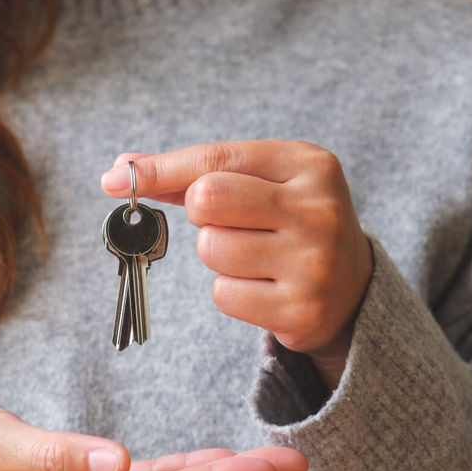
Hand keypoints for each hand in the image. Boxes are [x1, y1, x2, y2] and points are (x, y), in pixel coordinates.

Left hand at [101, 141, 373, 389]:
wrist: (353, 289)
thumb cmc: (290, 223)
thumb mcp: (261, 182)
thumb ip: (194, 174)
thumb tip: (120, 172)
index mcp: (310, 164)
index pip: (216, 160)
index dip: (161, 169)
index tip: (117, 179)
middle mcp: (319, 210)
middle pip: (208, 200)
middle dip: (201, 215)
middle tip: (228, 223)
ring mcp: (314, 263)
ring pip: (211, 250)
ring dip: (217, 256)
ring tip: (255, 256)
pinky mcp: (301, 310)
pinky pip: (224, 294)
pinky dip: (231, 291)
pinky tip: (263, 288)